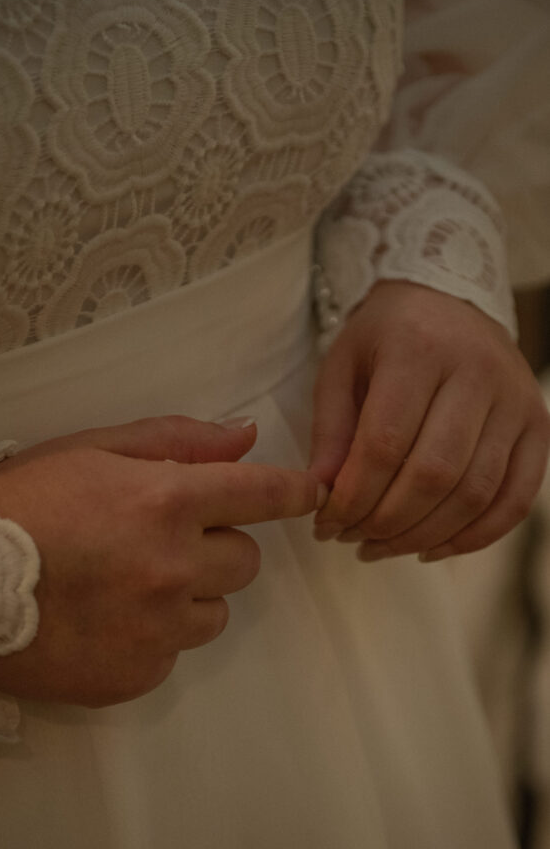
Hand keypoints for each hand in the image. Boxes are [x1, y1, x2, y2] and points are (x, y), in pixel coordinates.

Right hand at [0, 415, 320, 705]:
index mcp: (167, 502)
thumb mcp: (91, 451)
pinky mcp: (136, 676)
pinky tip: (105, 621)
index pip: (261, 495)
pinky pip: (173, 654)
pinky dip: (152, 637)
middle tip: (160, 541)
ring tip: (126, 586)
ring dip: (187, 596)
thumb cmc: (20, 505)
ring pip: (214, 613)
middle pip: (245, 562)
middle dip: (216, 548)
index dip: (293, 492)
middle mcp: (174, 569)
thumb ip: (177, 440)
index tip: (311, 494)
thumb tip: (244, 434)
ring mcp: (157, 630)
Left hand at [309, 281, 549, 560]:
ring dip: (423, 535)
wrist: (448, 300)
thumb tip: (321, 494)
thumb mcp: (342, 366)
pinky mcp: (540, 425)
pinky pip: (516, 499)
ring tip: (381, 547)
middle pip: (434, 475)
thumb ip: (331, 430)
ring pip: (475, 494)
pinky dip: (474, 536)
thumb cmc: (386, 338)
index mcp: (419, 349)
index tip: (326, 523)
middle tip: (351, 539)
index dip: (353, 496)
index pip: (385, 444)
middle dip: (386, 522)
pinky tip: (431, 548)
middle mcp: (478, 372)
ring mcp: (516, 400)